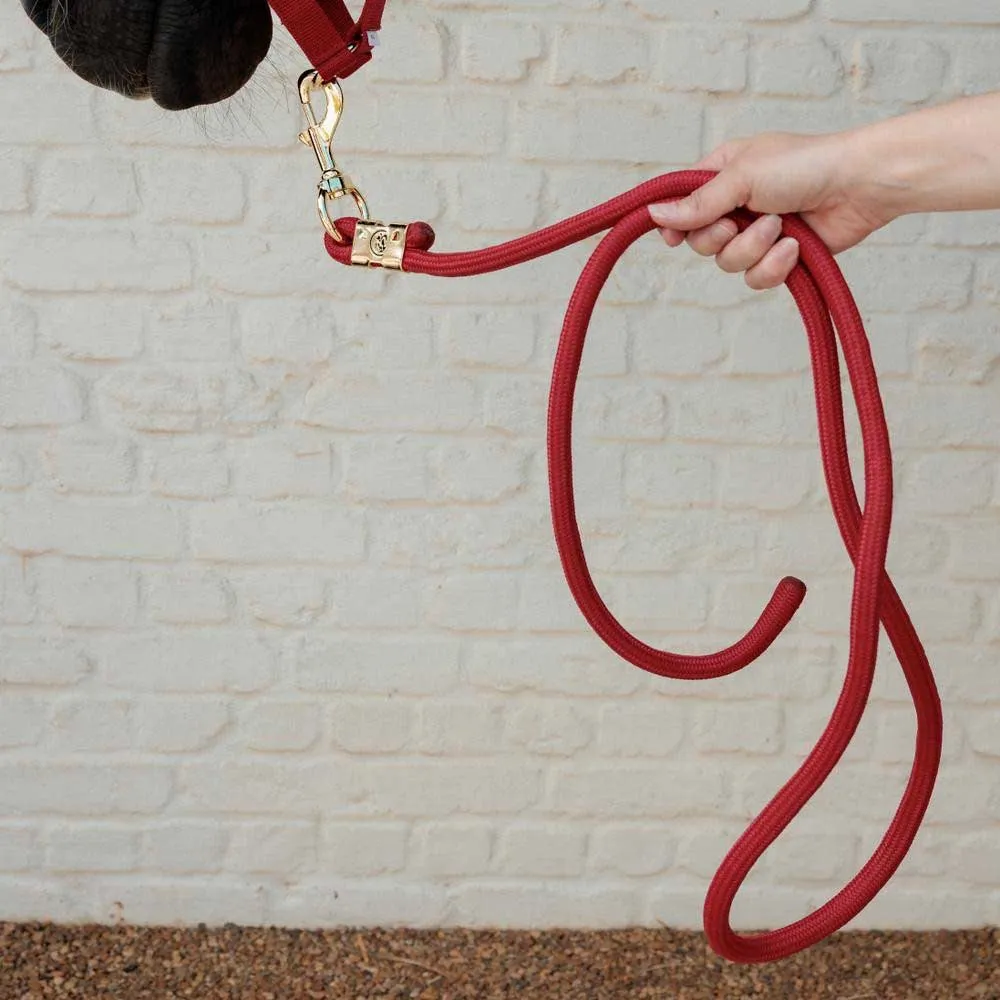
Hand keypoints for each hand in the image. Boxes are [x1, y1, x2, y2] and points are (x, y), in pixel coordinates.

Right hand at [650, 130, 896, 289]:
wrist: (861, 186)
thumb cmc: (806, 165)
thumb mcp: (743, 177)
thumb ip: (698, 203)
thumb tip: (655, 214)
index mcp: (723, 174)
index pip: (682, 204)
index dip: (675, 223)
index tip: (673, 237)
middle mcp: (736, 205)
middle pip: (700, 241)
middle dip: (721, 238)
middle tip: (741, 222)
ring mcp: (757, 233)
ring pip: (728, 264)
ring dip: (754, 249)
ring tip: (781, 227)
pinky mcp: (780, 257)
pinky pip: (756, 278)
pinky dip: (774, 266)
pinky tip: (795, 247)